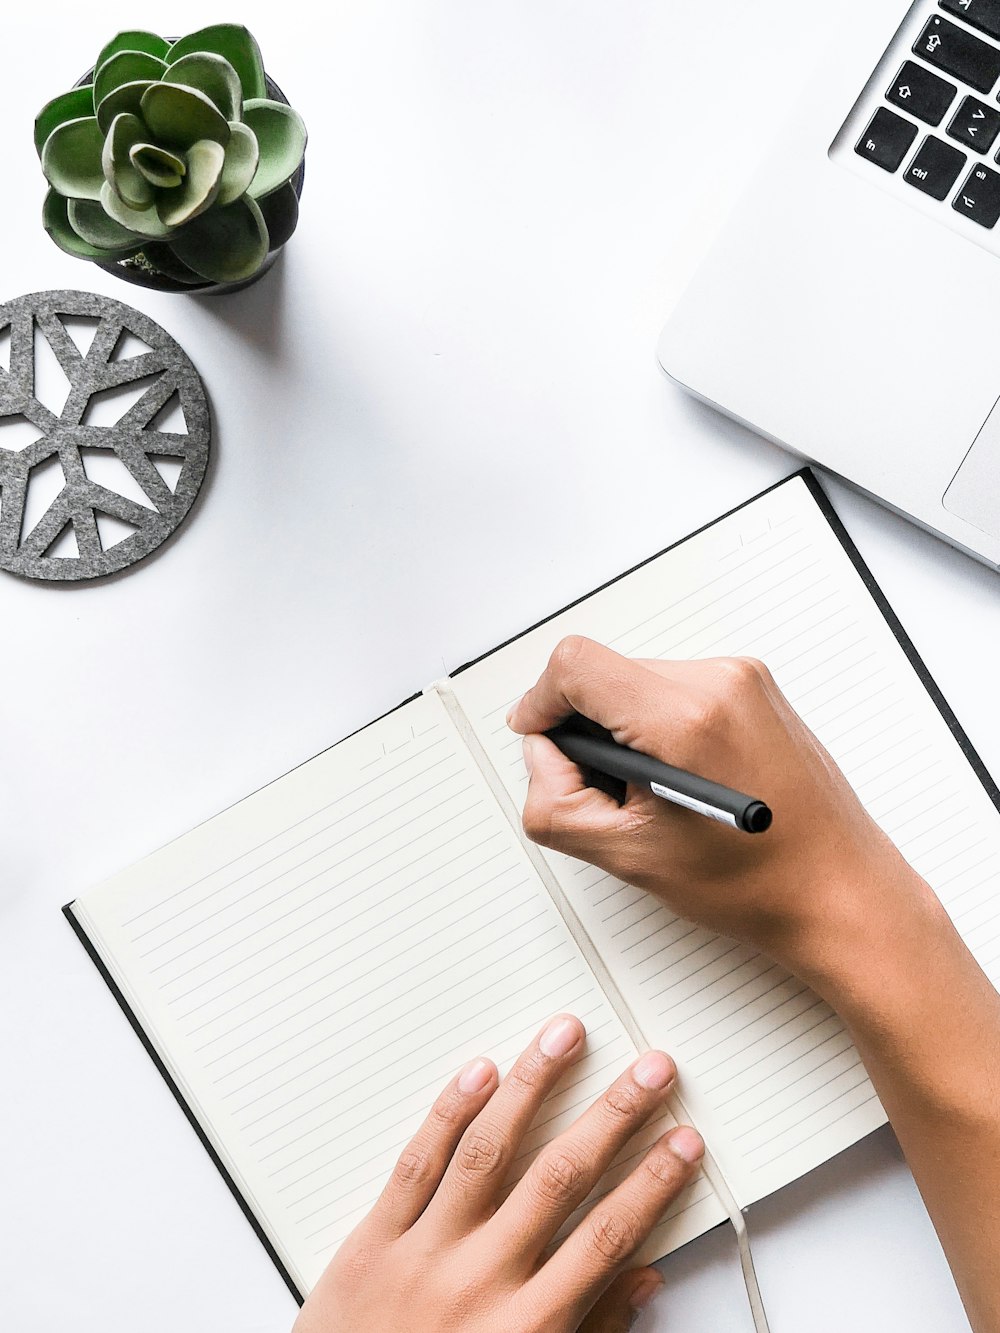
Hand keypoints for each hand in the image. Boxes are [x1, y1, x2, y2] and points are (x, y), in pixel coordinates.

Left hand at [294, 1014, 702, 1332]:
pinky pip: (416, 1163)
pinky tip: (480, 1070)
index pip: (607, 1236)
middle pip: (560, 1177)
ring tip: (565, 1036)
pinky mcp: (373, 1240)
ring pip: (488, 1150)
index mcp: (528, 1327)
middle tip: (651, 1068)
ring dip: (533, 1084)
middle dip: (614, 1115)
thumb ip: (591, 1332)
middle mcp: (481, 1281)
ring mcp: (424, 1254)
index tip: (684, 1140)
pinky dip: (449, 1111)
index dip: (653, 1183)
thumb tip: (642, 1277)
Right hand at [506, 636, 921, 990]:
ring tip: (658, 795)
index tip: (537, 735)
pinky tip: (684, 781)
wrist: (842, 894)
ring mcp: (744, 681)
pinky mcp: (756, 689)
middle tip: (612, 794)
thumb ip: (557, 803)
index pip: (576, 665)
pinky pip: (676, 688)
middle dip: (588, 729)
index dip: (541, 702)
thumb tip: (543, 758)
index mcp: (687, 718)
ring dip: (626, 730)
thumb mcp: (630, 857)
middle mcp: (720, 683)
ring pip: (638, 681)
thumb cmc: (761, 884)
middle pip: (606, 673)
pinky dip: (660, 727)